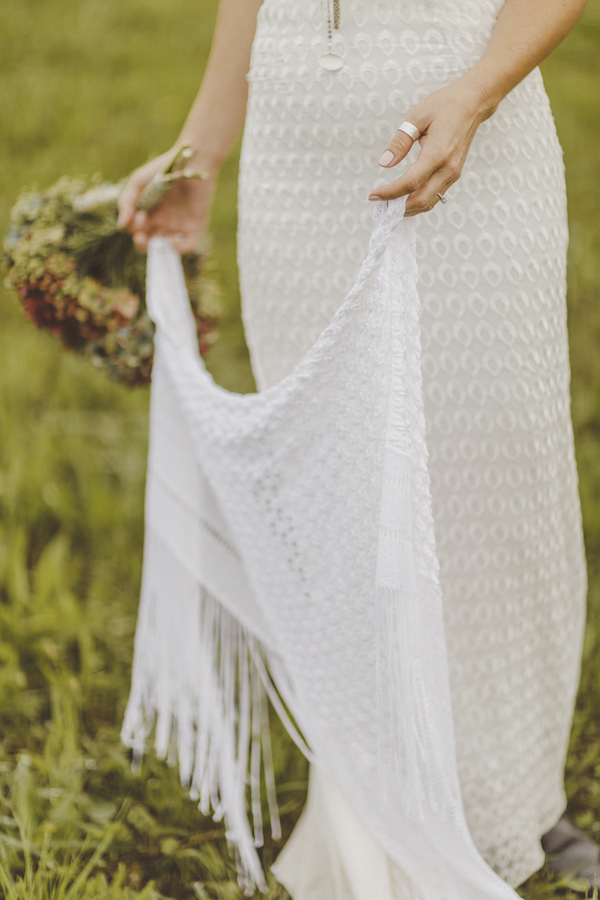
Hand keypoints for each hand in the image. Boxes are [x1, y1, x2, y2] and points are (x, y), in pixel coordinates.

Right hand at [117, 146, 215, 252]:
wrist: (190, 160)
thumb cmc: (162, 168)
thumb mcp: (138, 182)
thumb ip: (126, 202)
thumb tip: (121, 226)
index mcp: (150, 213)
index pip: (139, 231)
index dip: (136, 230)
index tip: (139, 217)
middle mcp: (164, 222)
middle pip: (151, 243)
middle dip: (142, 244)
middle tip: (140, 237)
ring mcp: (179, 226)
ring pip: (166, 247)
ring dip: (157, 249)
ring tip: (153, 240)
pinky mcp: (195, 227)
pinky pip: (186, 245)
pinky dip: (177, 248)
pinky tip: (169, 241)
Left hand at [369, 75, 493, 215]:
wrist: (473, 103)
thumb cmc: (445, 105)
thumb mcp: (417, 117)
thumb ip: (400, 142)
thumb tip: (384, 162)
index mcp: (437, 154)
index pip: (410, 183)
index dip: (390, 193)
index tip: (373, 196)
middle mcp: (448, 168)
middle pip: (420, 200)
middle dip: (398, 207)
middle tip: (379, 205)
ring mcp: (453, 174)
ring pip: (428, 202)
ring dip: (408, 208)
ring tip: (389, 205)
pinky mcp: (454, 175)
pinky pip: (435, 196)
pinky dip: (418, 202)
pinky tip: (404, 199)